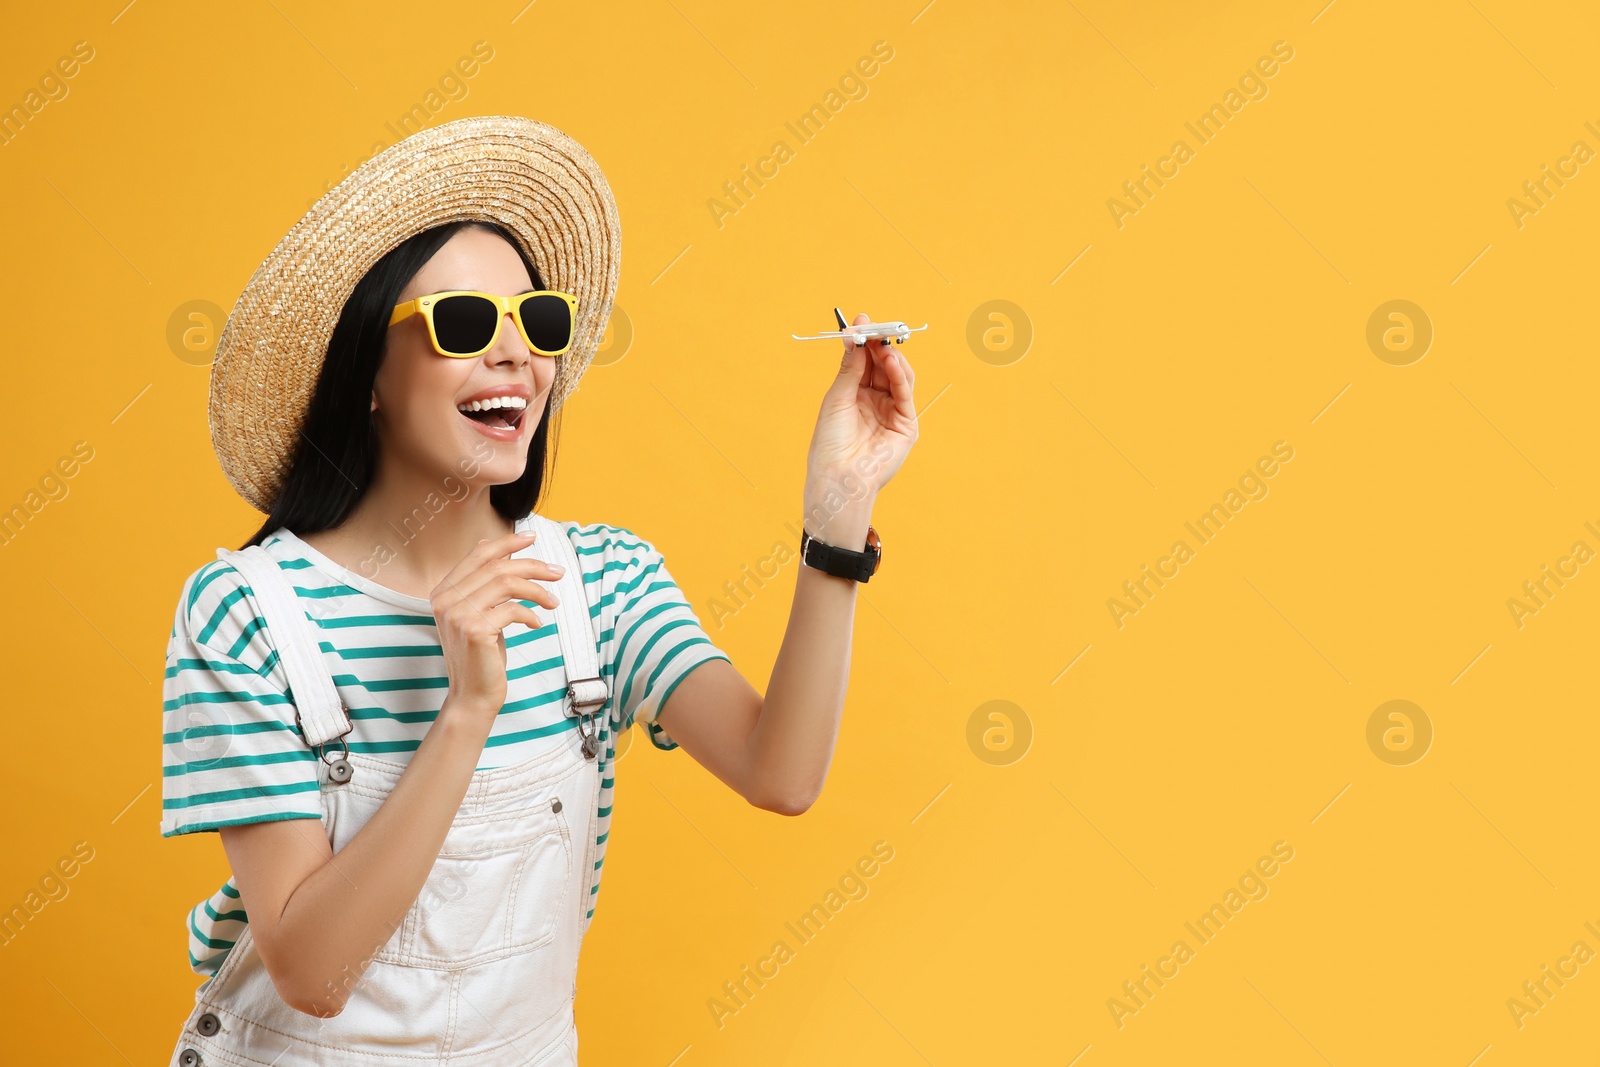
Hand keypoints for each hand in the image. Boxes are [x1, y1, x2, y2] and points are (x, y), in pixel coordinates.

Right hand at [430, 530, 563, 729]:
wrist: (472, 695)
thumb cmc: (481, 655)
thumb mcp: (480, 614)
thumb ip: (483, 585)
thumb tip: (495, 546)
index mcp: (442, 591)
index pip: (478, 555)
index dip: (506, 543)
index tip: (532, 537)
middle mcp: (445, 600)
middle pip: (497, 567)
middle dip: (533, 566)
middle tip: (558, 573)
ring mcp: (457, 614)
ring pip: (506, 583)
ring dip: (537, 590)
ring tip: (554, 601)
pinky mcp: (474, 630)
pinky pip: (513, 609)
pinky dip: (531, 614)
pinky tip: (537, 624)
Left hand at [805, 312, 917, 504]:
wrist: (838, 476)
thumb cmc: (830, 442)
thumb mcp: (837, 397)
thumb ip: (851, 367)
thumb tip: (855, 336)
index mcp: (856, 395)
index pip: (866, 362)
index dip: (865, 342)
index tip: (861, 321)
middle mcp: (876, 401)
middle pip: (883, 365)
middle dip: (880, 344)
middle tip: (873, 326)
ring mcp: (892, 412)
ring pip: (899, 376)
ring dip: (891, 356)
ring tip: (882, 342)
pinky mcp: (906, 425)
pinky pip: (905, 394)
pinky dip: (898, 374)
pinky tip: (890, 360)